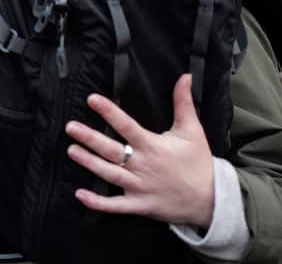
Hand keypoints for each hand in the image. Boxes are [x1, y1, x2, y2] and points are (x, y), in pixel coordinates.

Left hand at [66, 75, 214, 228]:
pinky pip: (115, 205)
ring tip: (71, 150)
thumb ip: (183, 102)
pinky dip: (97, 202)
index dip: (109, 112)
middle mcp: (143, 166)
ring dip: (89, 163)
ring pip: (109, 174)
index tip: (92, 99)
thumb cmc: (199, 162)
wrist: (211, 200)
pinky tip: (79, 194)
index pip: (127, 125)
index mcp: (153, 146)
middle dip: (90, 138)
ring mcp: (140, 187)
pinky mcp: (140, 205)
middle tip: (70, 127)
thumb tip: (185, 76)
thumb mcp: (192, 130)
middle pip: (112, 151)